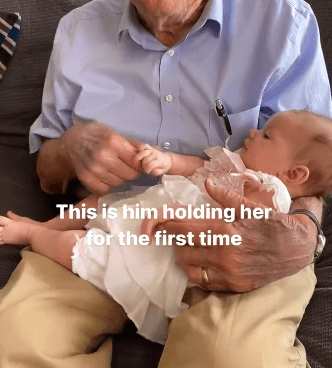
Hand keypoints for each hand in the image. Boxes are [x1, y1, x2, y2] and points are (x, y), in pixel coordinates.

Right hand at [58, 122, 141, 194]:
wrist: (72, 141)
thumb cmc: (96, 136)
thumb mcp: (115, 133)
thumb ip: (133, 144)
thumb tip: (150, 152)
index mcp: (112, 142)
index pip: (136, 161)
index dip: (139, 163)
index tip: (138, 163)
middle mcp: (103, 156)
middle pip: (130, 174)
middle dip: (131, 171)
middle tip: (126, 166)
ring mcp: (94, 169)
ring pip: (119, 183)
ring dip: (120, 178)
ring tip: (114, 169)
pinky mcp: (86, 179)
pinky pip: (105, 189)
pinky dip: (108, 184)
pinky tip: (105, 176)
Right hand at [135, 144, 171, 175]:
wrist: (167, 159)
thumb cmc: (163, 166)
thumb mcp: (162, 171)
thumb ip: (156, 172)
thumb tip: (151, 170)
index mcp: (160, 161)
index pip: (150, 165)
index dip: (147, 170)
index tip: (148, 172)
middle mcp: (156, 154)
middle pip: (146, 160)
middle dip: (144, 166)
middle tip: (145, 168)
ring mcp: (153, 150)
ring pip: (143, 152)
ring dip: (140, 159)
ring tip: (141, 162)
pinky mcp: (150, 148)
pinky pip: (144, 146)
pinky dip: (141, 148)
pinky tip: (140, 153)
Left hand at [158, 179, 317, 291]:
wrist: (295, 248)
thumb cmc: (271, 223)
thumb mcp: (248, 206)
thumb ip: (224, 197)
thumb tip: (206, 184)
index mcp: (225, 231)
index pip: (185, 229)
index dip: (168, 224)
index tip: (158, 222)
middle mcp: (224, 255)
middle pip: (183, 250)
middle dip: (175, 240)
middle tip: (175, 233)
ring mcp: (229, 274)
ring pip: (191, 269)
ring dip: (184, 258)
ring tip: (186, 248)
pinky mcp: (234, 286)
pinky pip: (205, 283)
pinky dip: (197, 272)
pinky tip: (199, 262)